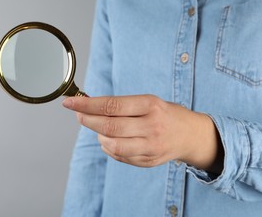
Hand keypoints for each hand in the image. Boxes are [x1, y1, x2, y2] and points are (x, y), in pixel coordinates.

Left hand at [63, 95, 222, 172]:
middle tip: (78, 114)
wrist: (190, 135)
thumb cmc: (164, 114)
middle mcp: (151, 126)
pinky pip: (118, 155)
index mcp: (150, 105)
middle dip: (87, 119)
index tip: (70, 102)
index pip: (111, 105)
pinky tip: (110, 139)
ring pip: (111, 144)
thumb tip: (88, 105)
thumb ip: (120, 105)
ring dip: (98, 135)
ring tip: (99, 127)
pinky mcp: (148, 161)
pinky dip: (108, 146)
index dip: (87, 104)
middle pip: (109, 126)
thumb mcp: (147, 101)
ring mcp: (150, 146)